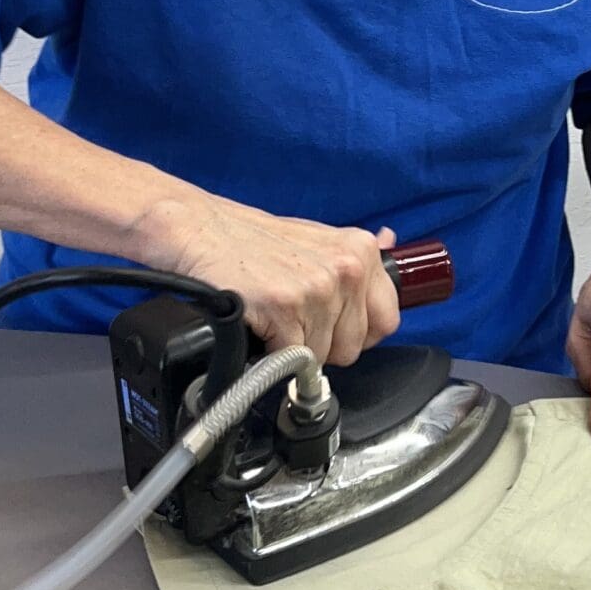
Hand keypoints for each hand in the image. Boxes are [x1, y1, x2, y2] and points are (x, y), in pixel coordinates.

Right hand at [139, 192, 401, 367]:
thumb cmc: (253, 239)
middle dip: (323, 344)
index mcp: (361, 252)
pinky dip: (271, 352)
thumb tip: (390, 240)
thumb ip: (351, 254)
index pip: (387, 320)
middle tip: (294, 319)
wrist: (199, 230)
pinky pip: (291, 359)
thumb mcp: (317, 238)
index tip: (334, 327)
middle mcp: (347, 269)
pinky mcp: (285, 309)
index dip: (359, 333)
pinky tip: (259, 323)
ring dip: (294, 347)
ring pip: (321, 357)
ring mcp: (317, 289)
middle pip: (353, 347)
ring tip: (273, 316)